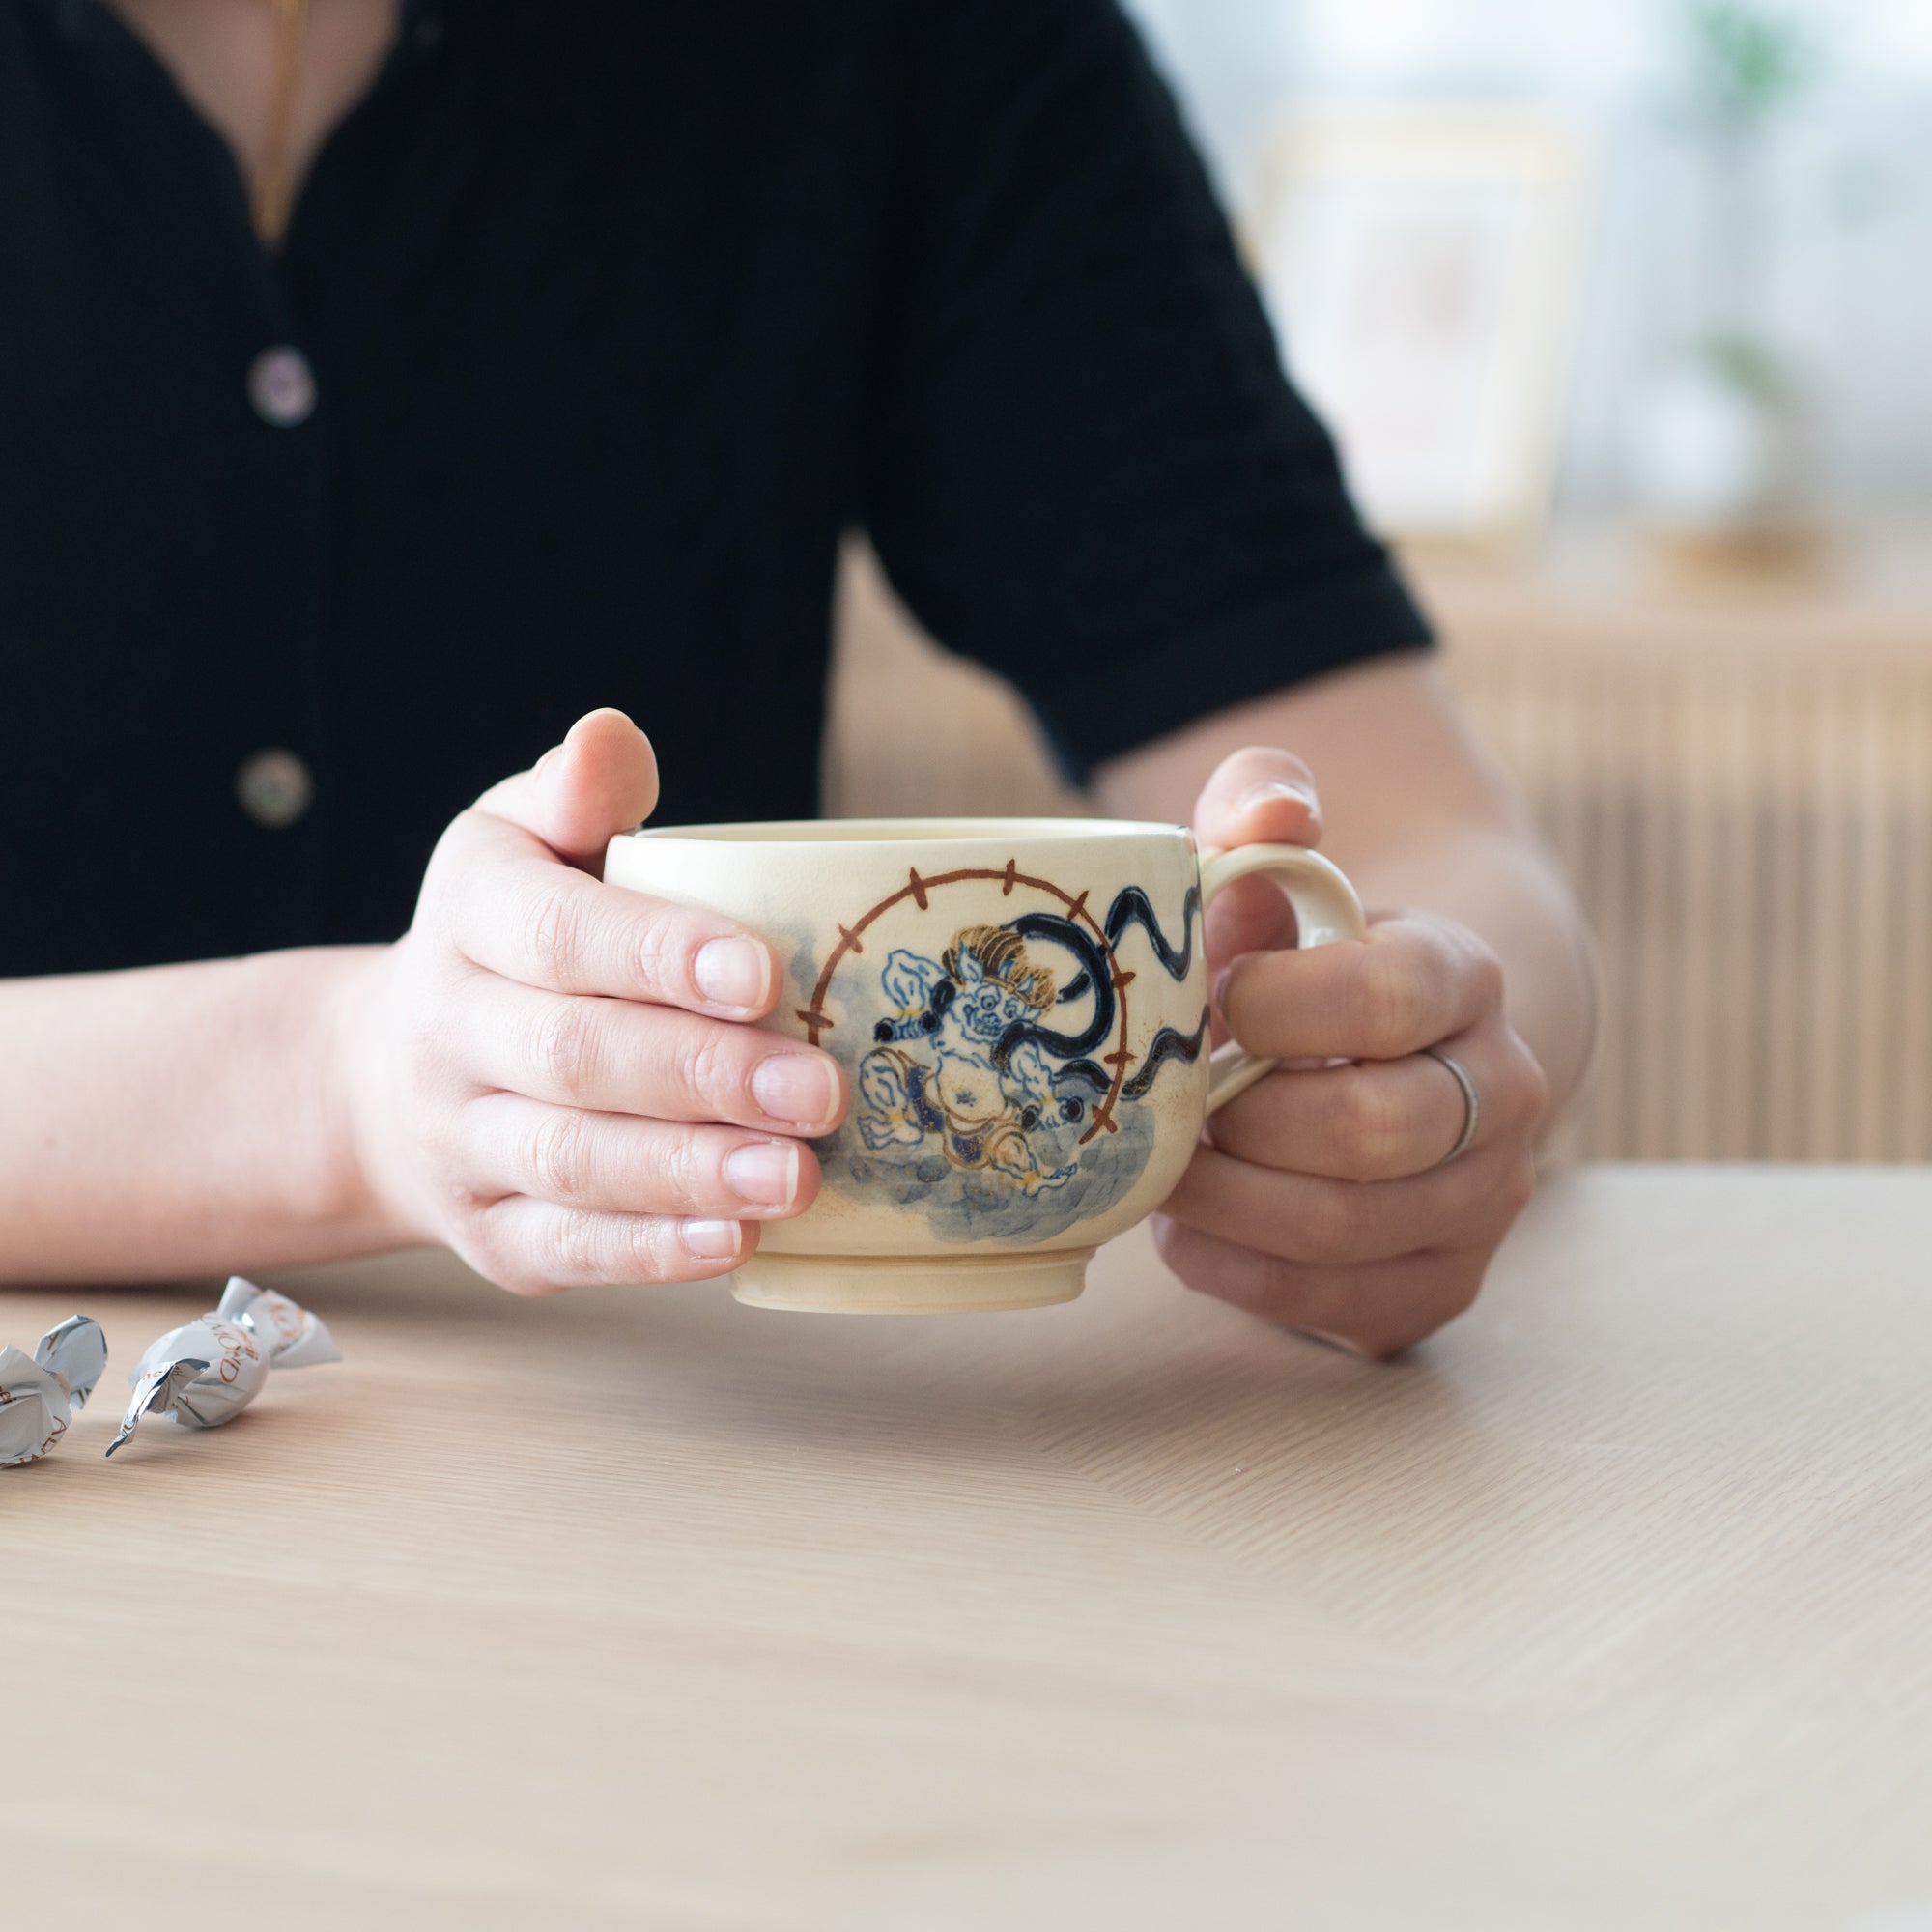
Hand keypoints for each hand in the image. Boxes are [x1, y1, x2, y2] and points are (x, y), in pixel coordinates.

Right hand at [338, 710, 845, 1293]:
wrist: (383, 1078)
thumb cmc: (510, 938)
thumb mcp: (521, 843)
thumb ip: (578, 796)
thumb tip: (610, 735)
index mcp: (468, 916)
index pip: (554, 934)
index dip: (656, 954)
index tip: (759, 971)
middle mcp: (448, 1032)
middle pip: (573, 1058)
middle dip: (703, 1077)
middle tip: (822, 1091)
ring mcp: (462, 1142)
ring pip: (570, 1164)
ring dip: (691, 1174)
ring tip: (799, 1176)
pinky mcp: (490, 1234)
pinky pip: (565, 1248)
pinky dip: (650, 1253)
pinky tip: (736, 1243)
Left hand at [1152, 748, 1548, 1357]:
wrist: (1375, 1059)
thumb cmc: (1297, 963)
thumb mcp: (1273, 877)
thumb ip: (1258, 816)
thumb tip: (1273, 813)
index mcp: (1464, 977)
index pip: (1392, 997)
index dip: (1281, 1008)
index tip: (1216, 1003)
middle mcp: (1504, 1092)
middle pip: (1373, 1131)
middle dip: (1241, 1125)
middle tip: (1172, 1105)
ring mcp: (1486, 1201)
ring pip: (1347, 1228)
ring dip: (1223, 1202)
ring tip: (1163, 1165)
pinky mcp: (1440, 1284)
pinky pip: (1332, 1302)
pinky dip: (1233, 1270)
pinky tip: (1190, 1228)